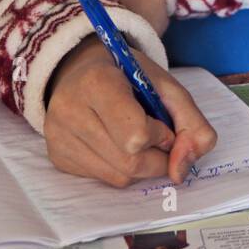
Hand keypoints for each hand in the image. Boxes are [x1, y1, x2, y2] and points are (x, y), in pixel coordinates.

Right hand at [44, 39, 217, 187]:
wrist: (83, 69)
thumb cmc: (129, 76)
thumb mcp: (168, 87)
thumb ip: (192, 124)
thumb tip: (180, 172)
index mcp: (97, 82)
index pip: (137, 135)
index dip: (161, 135)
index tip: (162, 122)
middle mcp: (69, 110)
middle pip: (130, 163)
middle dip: (157, 158)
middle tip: (158, 138)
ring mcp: (58, 136)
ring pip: (118, 177)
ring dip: (142, 167)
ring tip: (136, 139)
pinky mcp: (57, 155)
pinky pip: (103, 180)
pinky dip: (121, 169)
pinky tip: (116, 145)